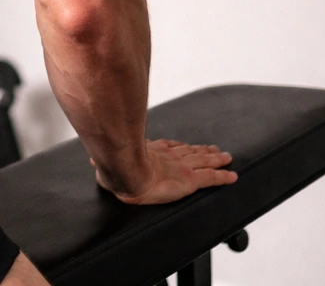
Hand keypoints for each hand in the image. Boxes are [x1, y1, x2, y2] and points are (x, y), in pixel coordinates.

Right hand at [91, 139, 238, 204]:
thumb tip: (91, 158)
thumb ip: (103, 159)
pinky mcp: (190, 180)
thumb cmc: (115, 167)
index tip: (186, 145)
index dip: (180, 146)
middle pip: (190, 151)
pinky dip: (223, 177)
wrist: (125, 172)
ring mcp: (180, 167)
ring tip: (227, 157)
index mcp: (150, 152)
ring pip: (204, 161)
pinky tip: (232, 176)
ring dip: (216, 159)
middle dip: (203, 149)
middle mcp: (168, 157)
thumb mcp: (109, 162)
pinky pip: (211, 178)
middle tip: (214, 148)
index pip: (169, 148)